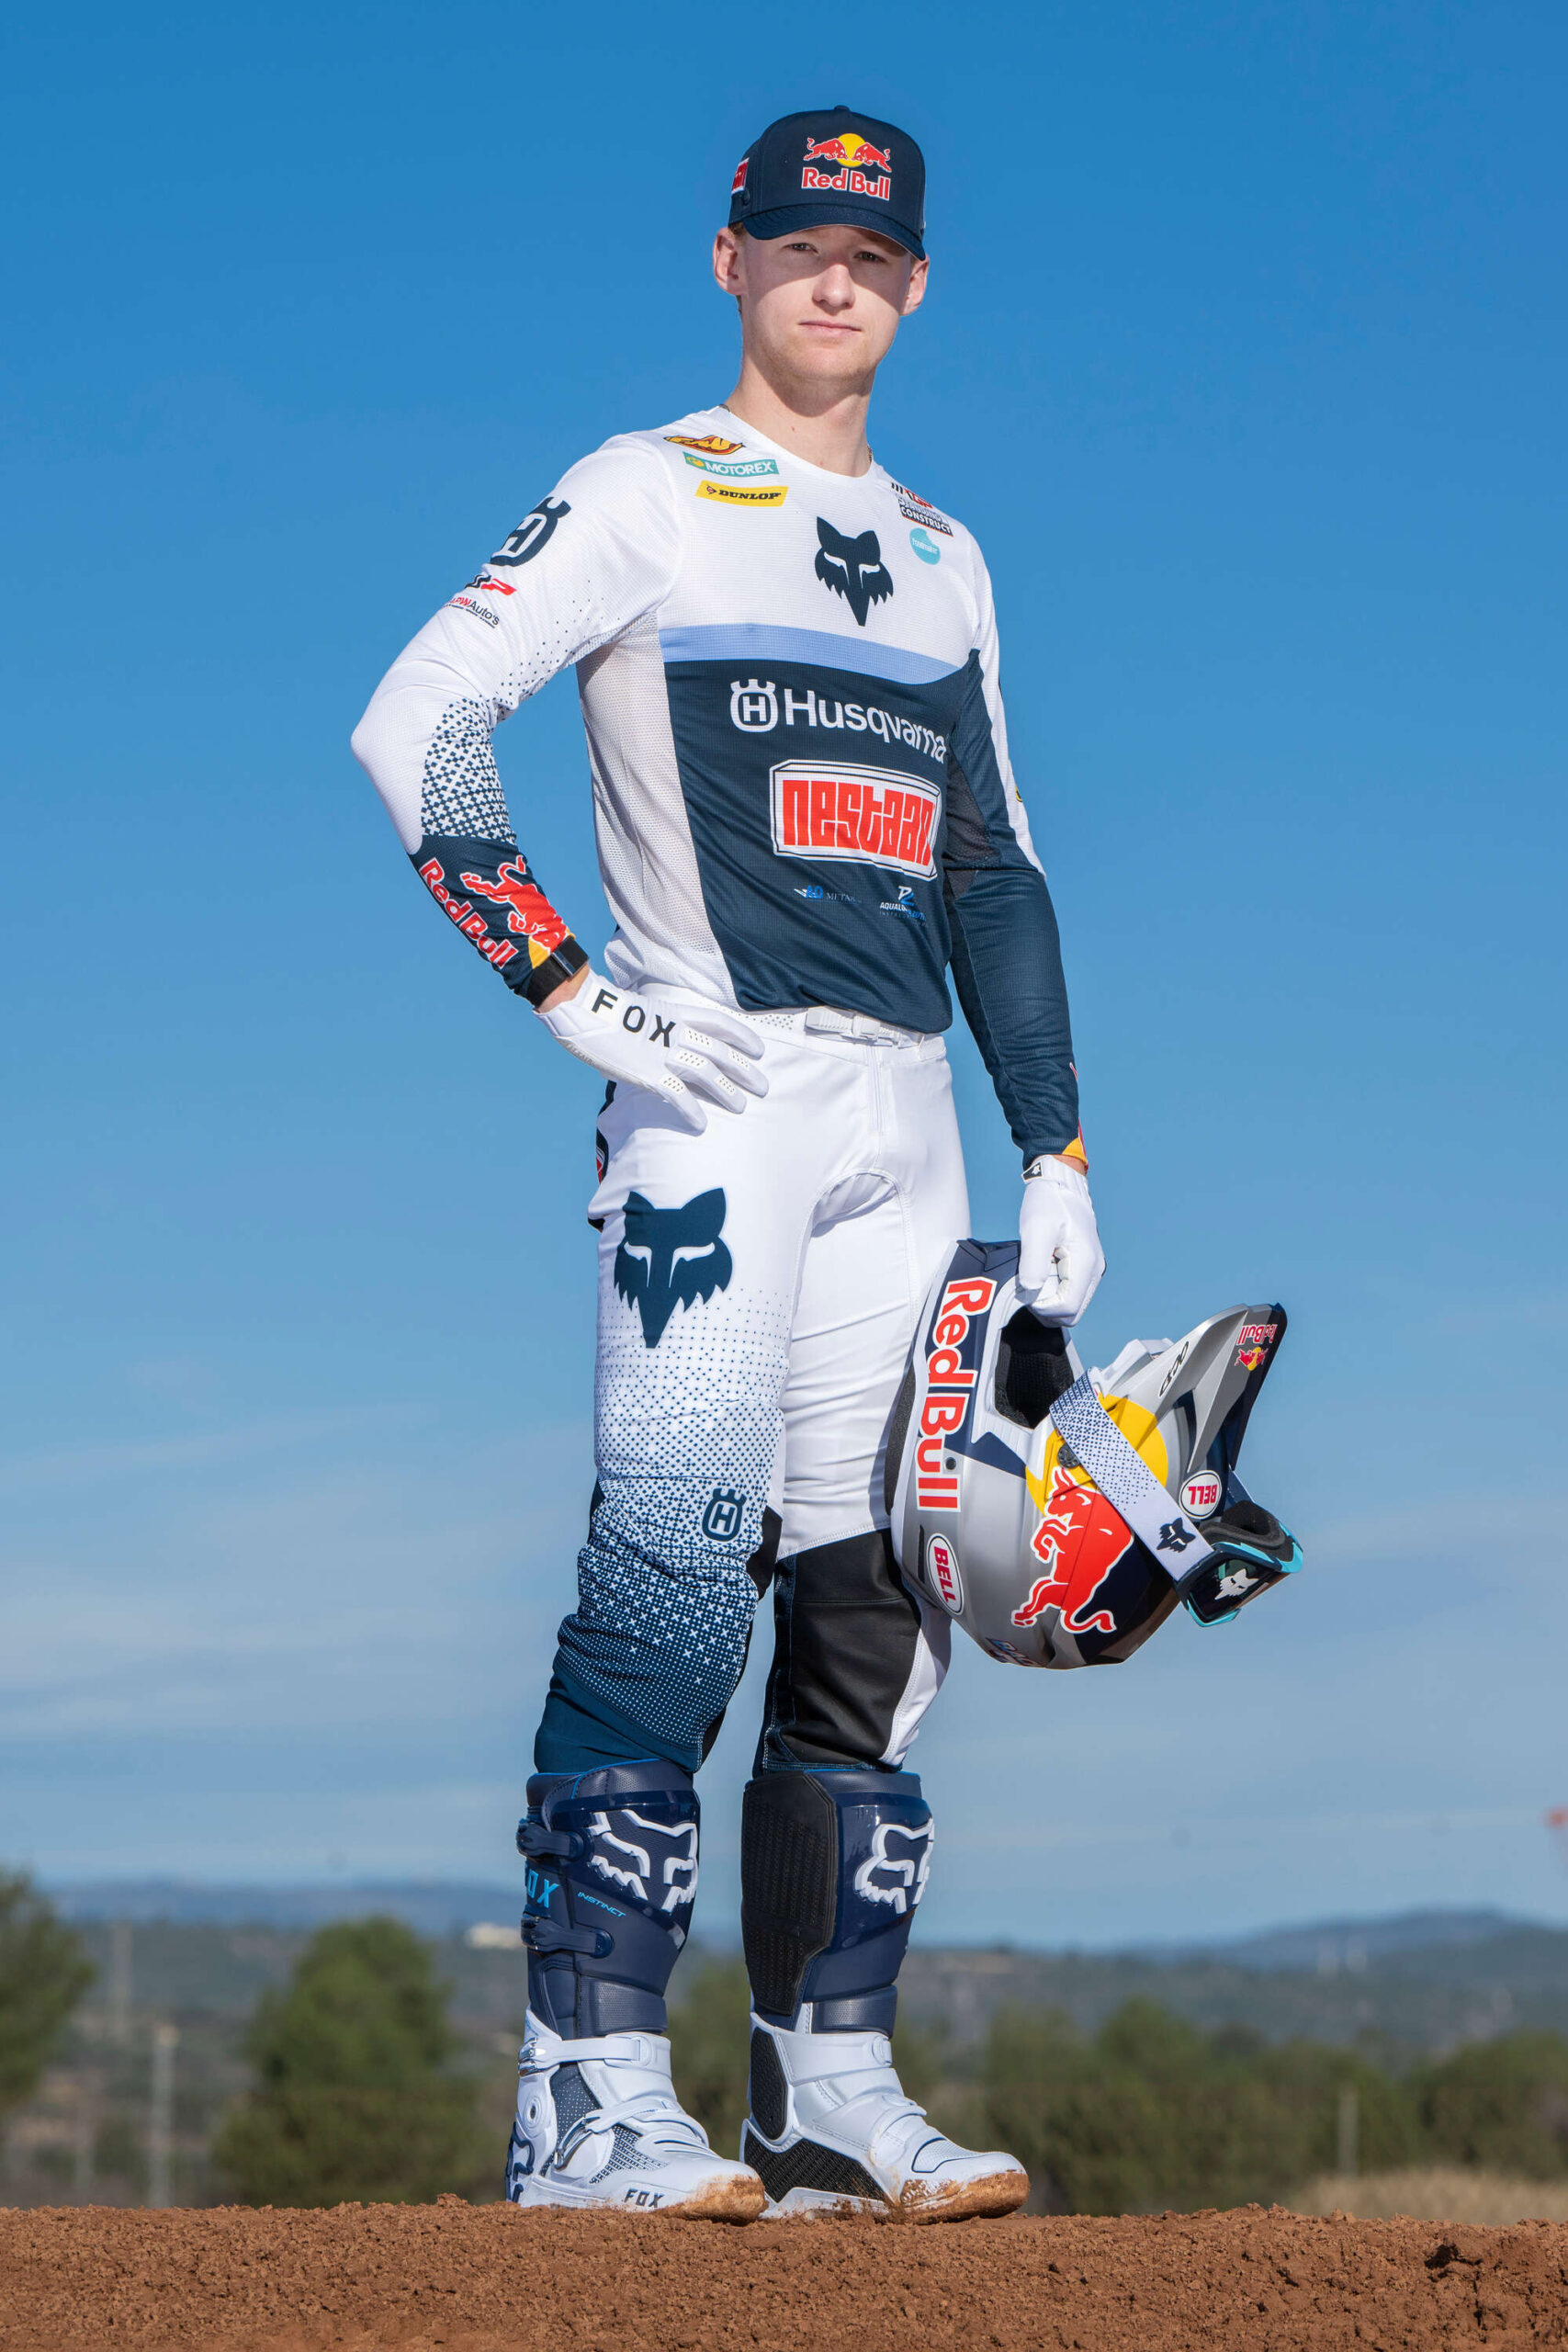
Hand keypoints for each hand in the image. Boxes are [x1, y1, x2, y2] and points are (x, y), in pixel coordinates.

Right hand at [539, 971, 766, 1133]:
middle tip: (763, 1086)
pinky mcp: (649, 1073)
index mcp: (676, 1013)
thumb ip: (654, 1029)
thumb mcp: (639, 1012)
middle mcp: (676, 1032)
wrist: (584, 1010)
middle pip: (720, 1051)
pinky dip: (692, 1110)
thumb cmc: (604, 1011)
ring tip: (741, 1106)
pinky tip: (702, 1124)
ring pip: (707, 1073)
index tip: (758, 1049)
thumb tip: (653, 1044)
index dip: (741, 1036)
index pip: (719, 1022)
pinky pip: (678, 1095)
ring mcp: (664, 1053)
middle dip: (744, 1070)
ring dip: (727, 1091)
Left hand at [1016, 1155, 1104, 1324]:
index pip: (1068, 1309)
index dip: (1042, 1308)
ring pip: (1071, 1305)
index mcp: (1085, 1263)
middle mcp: (1093, 1270)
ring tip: (1032, 1278)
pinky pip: (1069, 1292)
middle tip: (1026, 1289)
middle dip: (1045, 1309)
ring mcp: (1090, 1269)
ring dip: (1049, 1301)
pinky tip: (1039, 1273)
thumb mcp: (1036, 1229)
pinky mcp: (1083, 1266)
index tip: (1025, 1291)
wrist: (1060, 1183)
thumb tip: (1030, 1291)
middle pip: (1071, 1313)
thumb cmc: (1049, 1202)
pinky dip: (1052, 1291)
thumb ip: (1033, 1262)